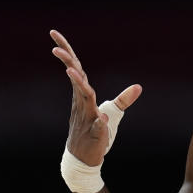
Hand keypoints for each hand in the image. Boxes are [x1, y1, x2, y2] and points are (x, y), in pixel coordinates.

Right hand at [50, 29, 142, 165]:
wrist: (84, 159)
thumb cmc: (95, 134)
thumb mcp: (112, 114)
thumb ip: (124, 99)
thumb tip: (139, 86)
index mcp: (83, 96)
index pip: (76, 69)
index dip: (67, 51)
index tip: (53, 33)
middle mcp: (82, 103)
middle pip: (76, 77)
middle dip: (66, 61)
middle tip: (54, 46)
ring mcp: (87, 118)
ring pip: (83, 98)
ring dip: (79, 85)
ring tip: (71, 71)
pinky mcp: (95, 134)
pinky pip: (97, 126)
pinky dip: (99, 123)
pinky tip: (100, 119)